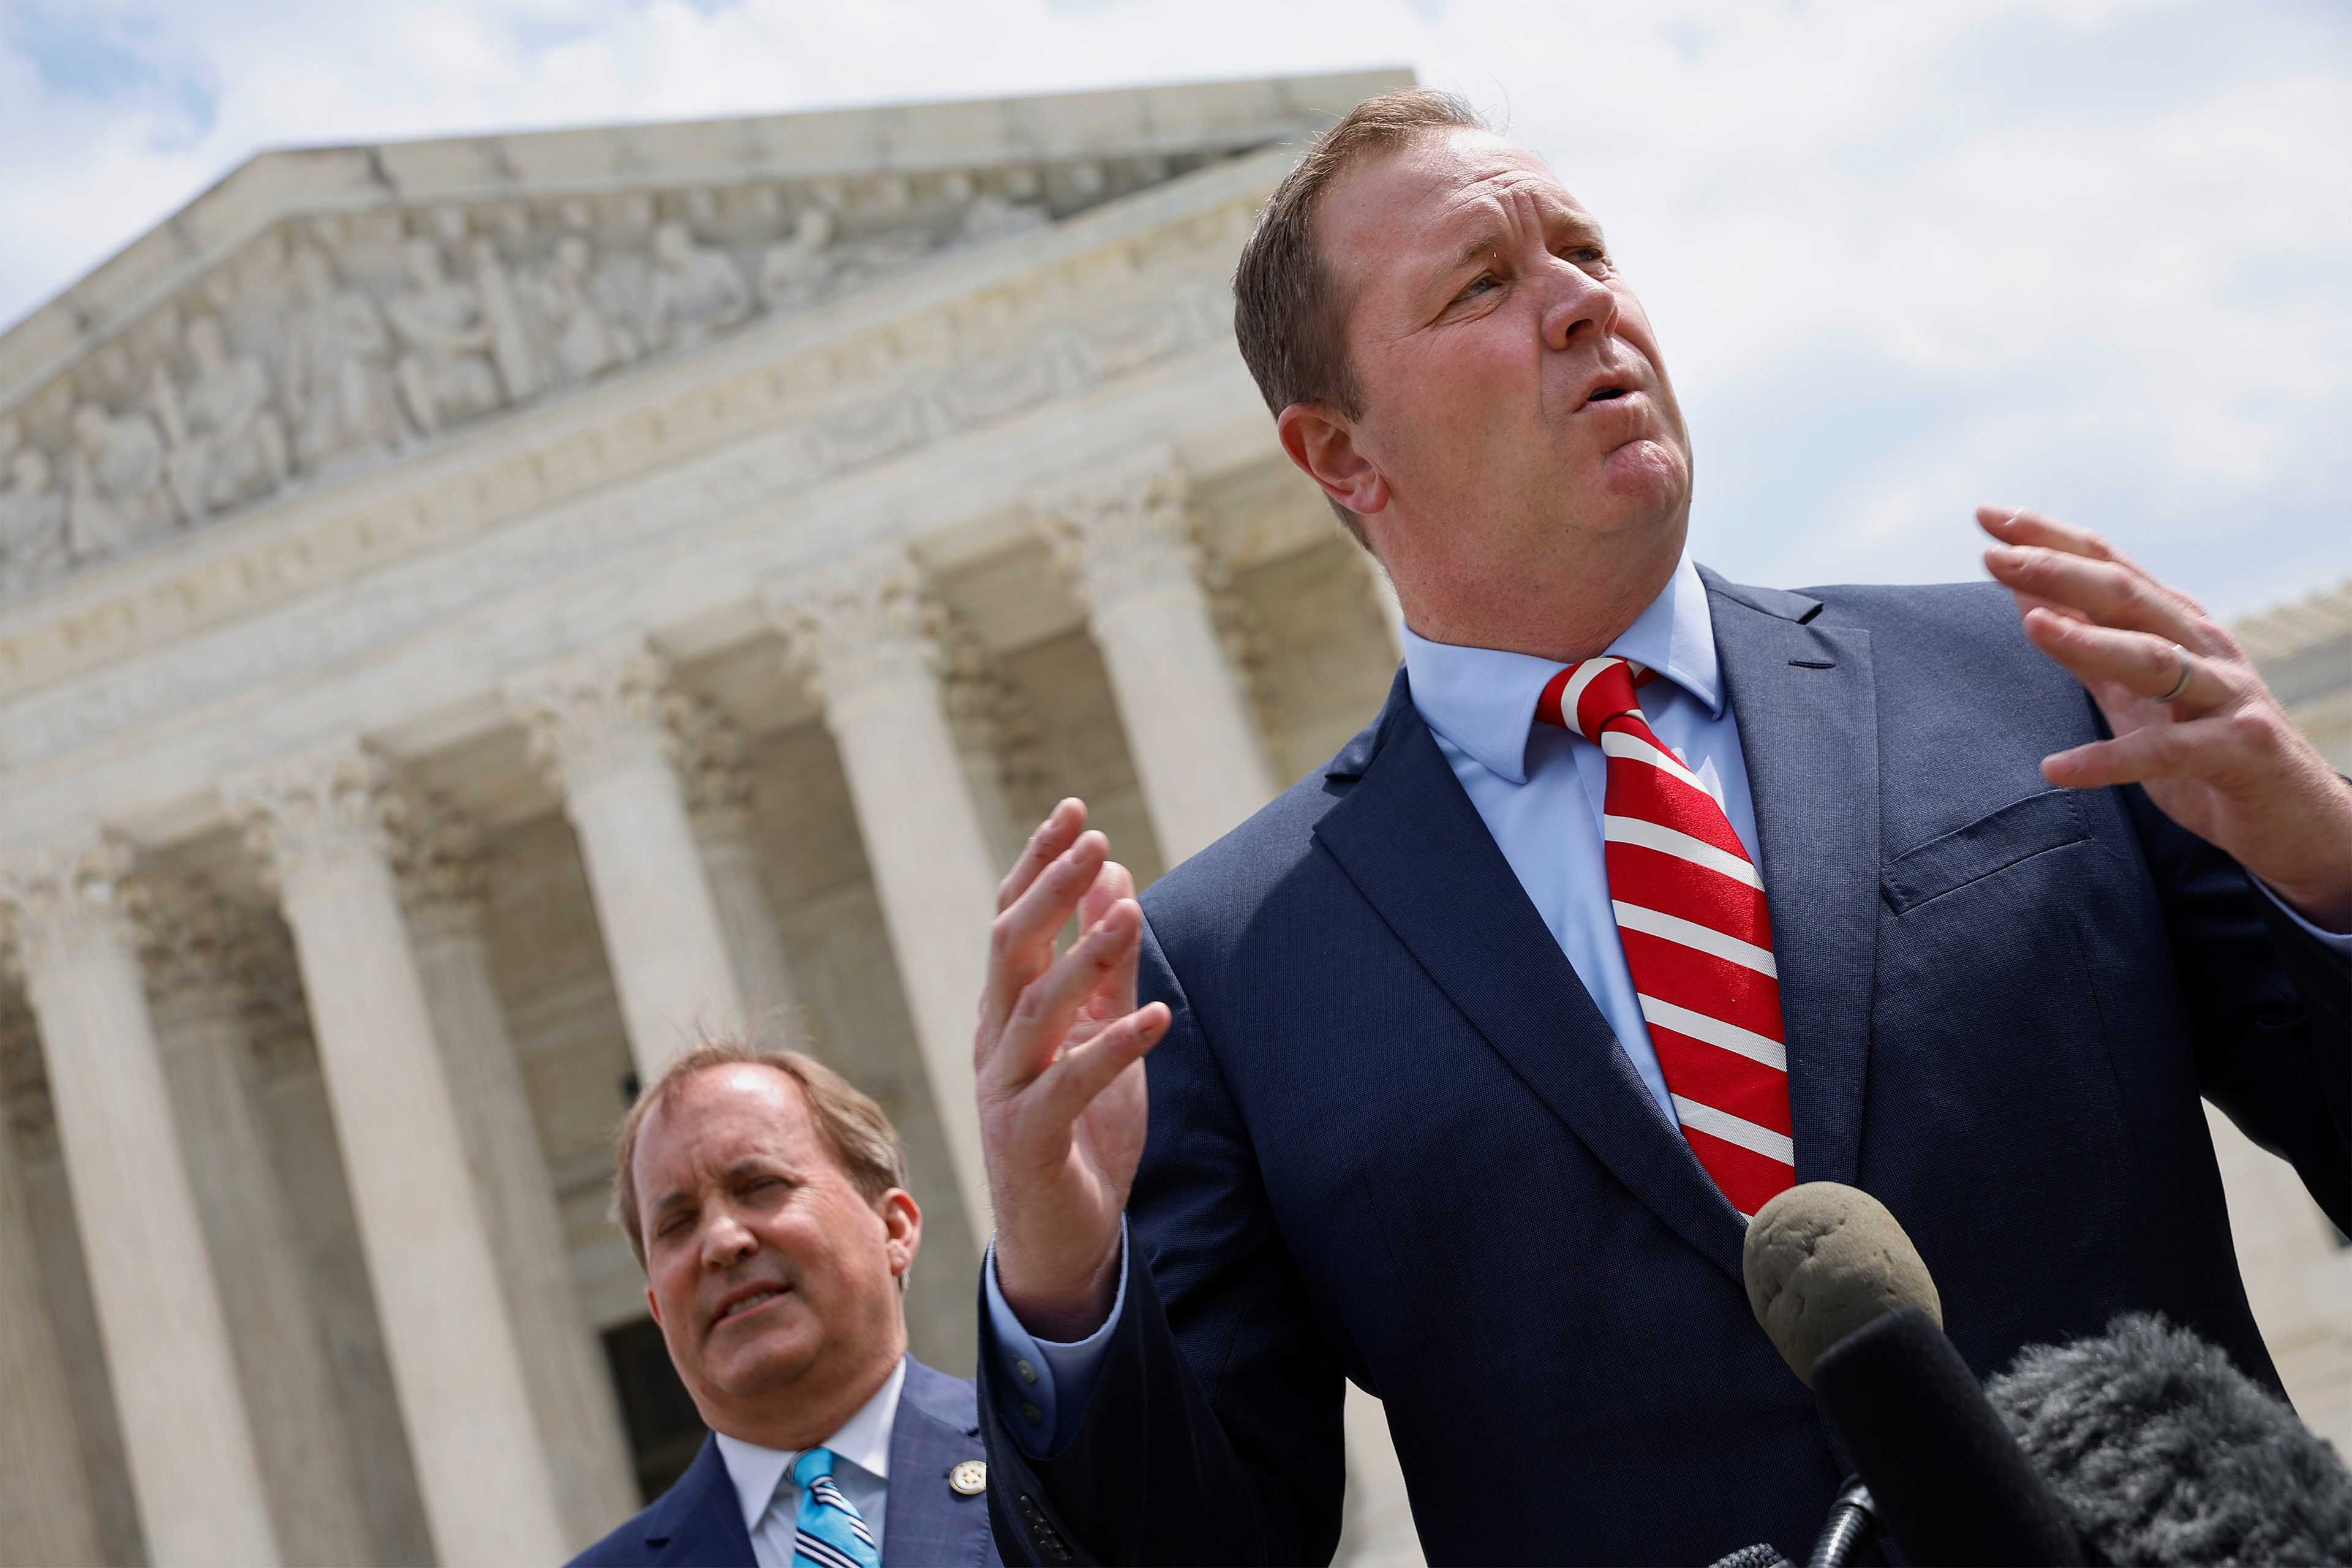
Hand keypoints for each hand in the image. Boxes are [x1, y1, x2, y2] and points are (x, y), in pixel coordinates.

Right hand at [975, 799, 1169, 1340]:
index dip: (1038, 865)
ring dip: (1083, 955)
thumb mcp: (1102, 1034)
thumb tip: (1114, 878)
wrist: (1061, 1240)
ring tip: (1129, 910)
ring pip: (1035, 1010)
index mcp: (1006, 1012)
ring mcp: (1005, 1091)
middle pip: (1010, 949)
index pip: (1012, 923)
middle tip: (1091, 837)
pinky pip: (1070, 1085)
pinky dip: (1114, 1048)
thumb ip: (1108, 964)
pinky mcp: (1029, 1139)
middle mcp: (995, 1042)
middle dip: (1050, 889)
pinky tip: (1158, 1017)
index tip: (1072, 811)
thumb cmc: (1083, 1132)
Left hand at [1980, 506, 2351, 931]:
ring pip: (2153, 659)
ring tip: (2031, 627)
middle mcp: (2204, 647)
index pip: (2108, 567)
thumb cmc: (2204, 751)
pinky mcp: (2241, 749)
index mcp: (2176, 626)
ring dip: (2089, 642)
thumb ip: (2086, 650)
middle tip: (1995, 556)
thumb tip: (2027, 599)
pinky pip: (2167, 752)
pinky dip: (2108, 760)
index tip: (1988, 516)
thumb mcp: (2134, 695)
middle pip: (2127, 597)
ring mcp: (2227, 695)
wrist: (2294, 816)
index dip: (2050, 540)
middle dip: (2059, 572)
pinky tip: (2055, 769)